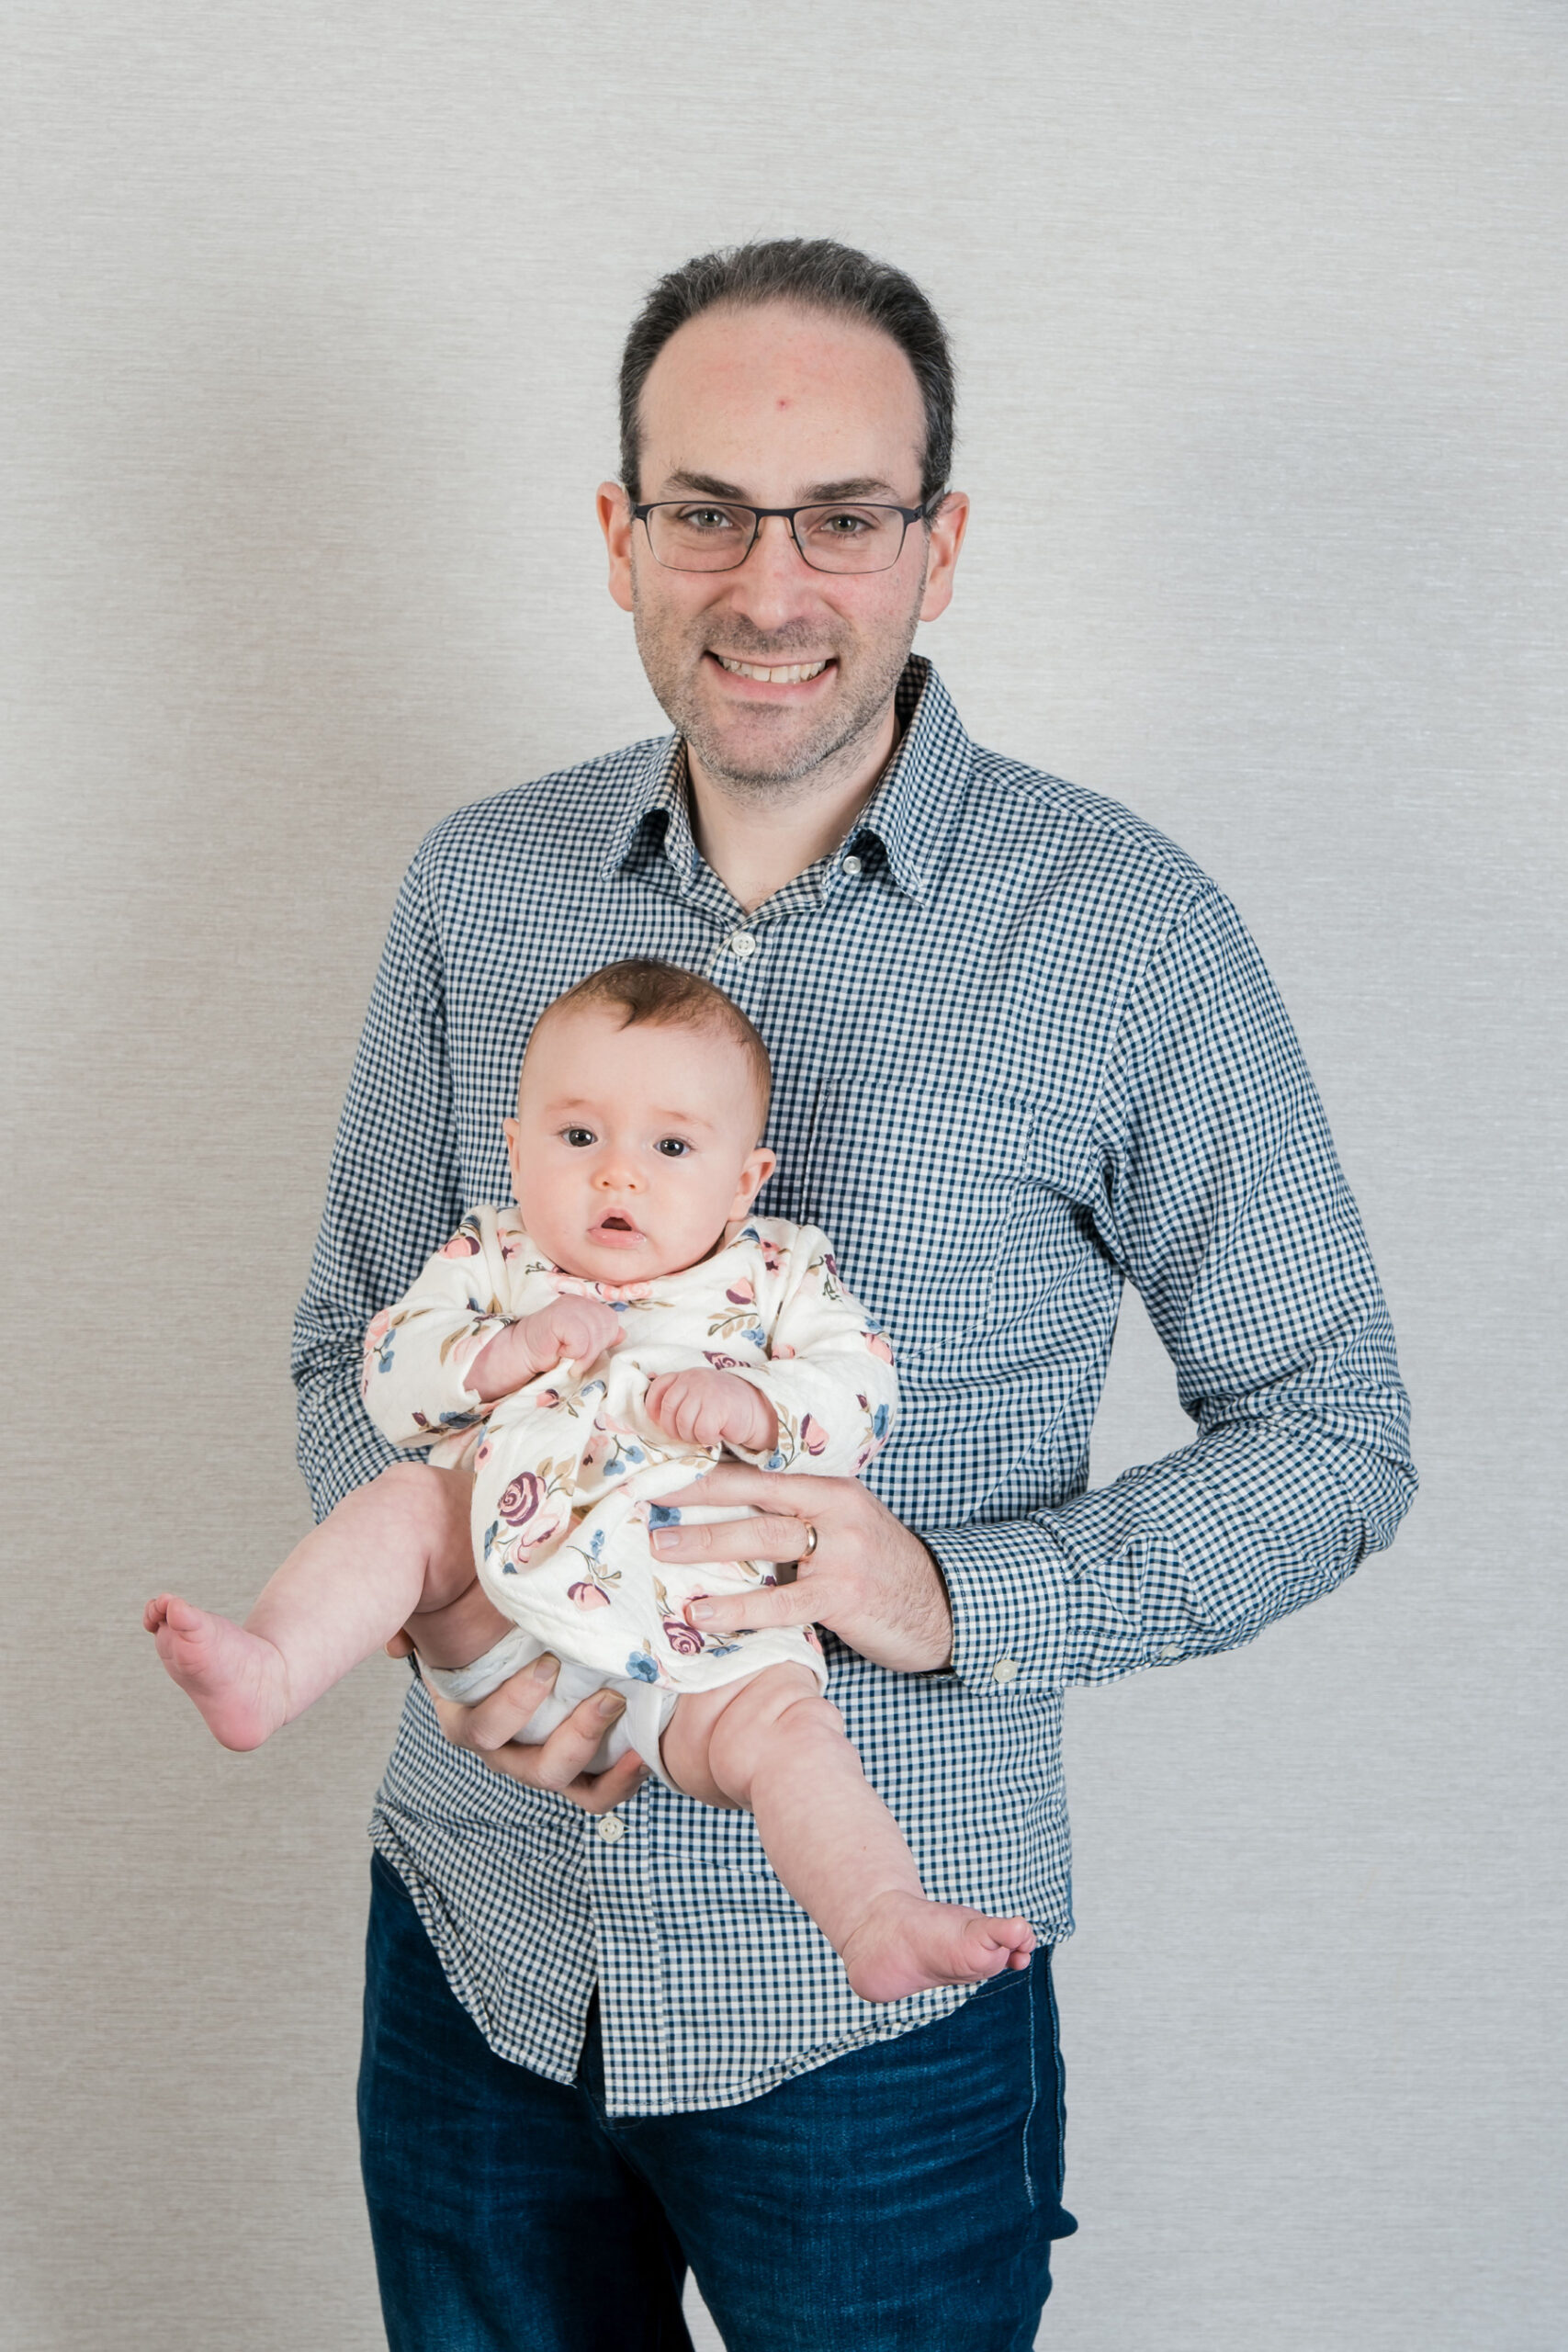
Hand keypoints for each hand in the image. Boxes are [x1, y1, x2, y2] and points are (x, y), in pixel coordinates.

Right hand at [383, 1630, 645, 1811]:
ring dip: (600, 1756)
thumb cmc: (479, 1615)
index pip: (482, 1728)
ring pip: (566, 1782)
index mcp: (466, 1714)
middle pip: (531, 1768)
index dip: (514, 1706)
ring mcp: (537, 1756)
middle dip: (573, 1737)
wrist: (517, 1627)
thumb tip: (397, 1646)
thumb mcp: (450, 1606)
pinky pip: (595, 1789)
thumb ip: (419, 1618)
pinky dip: (620, 1779)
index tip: (548, 1665)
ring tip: (631, 1720)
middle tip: (607, 1696)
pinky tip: (644, 1752)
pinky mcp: (575, 1761)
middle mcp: (501, 1745)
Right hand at [469, 1295, 622, 1401]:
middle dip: (595, 1349)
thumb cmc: (551, 1351)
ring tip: (568, 1359)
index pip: (611, 1321)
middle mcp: (578, 1301)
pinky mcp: (558, 1317)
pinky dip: (574, 1353)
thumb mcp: (582, 1345)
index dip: (603, 1341)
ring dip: (584, 1355)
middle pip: (606, 1326)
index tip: (584, 1352)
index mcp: (586, 1304)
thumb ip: (600, 1337)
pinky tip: (561, 1353)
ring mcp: (567, 1306)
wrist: (521, 1354)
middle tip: (577, 1360)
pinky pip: (581, 1340)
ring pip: (595, 1334)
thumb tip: (623, 1334)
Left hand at [644, 1368, 777, 1452]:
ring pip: (682, 1423)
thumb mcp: (698, 1395)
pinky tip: (718, 1433)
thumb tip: (653, 1416)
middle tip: (689, 1434)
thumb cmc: (724, 1406)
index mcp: (686, 1376)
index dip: (654, 1408)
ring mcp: (706, 1392)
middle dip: (674, 1429)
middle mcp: (694, 1380)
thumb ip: (679, 1398)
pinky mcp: (718, 1408)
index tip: (661, 1422)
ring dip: (691, 1436)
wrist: (758, 1408)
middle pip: (668, 1410)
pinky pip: (700, 1431)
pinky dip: (708, 1438)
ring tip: (705, 1433)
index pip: (658, 1388)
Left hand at [648, 1462, 953, 1674]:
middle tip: (646, 1503)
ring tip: (661, 1551)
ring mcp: (842, 1551)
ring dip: (707, 1544)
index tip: (662, 1470)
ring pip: (764, 1538)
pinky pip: (780, 1601)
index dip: (710, 1469)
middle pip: (755, 1495)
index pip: (762, 1470)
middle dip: (696, 1498)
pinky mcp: (843, 1595)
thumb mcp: (847, 1529)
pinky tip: (701, 1615)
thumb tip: (728, 1521)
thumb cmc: (882, 1571)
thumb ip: (801, 1520)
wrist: (943, 1608)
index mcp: (831, 1487)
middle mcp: (836, 1509)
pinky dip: (737, 1608)